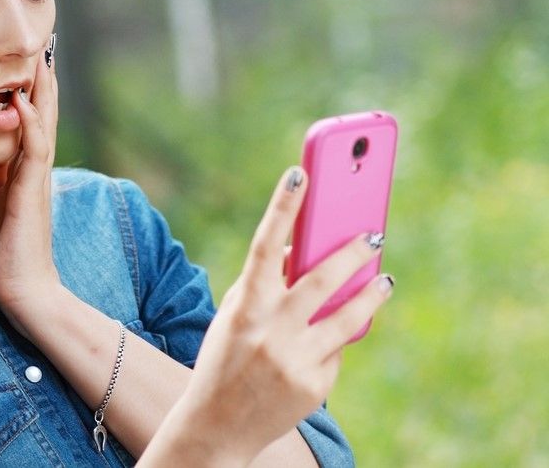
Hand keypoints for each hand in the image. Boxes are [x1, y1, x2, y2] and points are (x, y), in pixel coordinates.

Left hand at [0, 40, 60, 337]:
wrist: (24, 288)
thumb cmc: (6, 247)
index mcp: (25, 166)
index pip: (30, 116)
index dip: (29, 85)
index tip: (24, 53)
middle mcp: (36, 166)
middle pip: (43, 110)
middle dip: (41, 76)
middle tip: (42, 38)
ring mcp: (37, 177)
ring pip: (43, 122)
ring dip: (41, 89)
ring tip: (39, 56)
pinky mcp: (32, 192)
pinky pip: (34, 150)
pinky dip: (30, 124)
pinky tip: (21, 101)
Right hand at [157, 167, 394, 464]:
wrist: (216, 426)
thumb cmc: (226, 358)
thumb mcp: (236, 316)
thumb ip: (266, 284)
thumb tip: (302, 251)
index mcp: (245, 306)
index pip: (264, 246)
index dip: (282, 208)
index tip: (300, 175)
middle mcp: (271, 330)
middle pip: (322, 279)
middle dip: (353, 252)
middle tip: (374, 234)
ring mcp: (295, 360)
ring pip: (348, 318)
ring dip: (371, 295)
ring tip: (385, 281)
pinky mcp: (315, 386)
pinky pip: (336, 352)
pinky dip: (333, 343)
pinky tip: (325, 344)